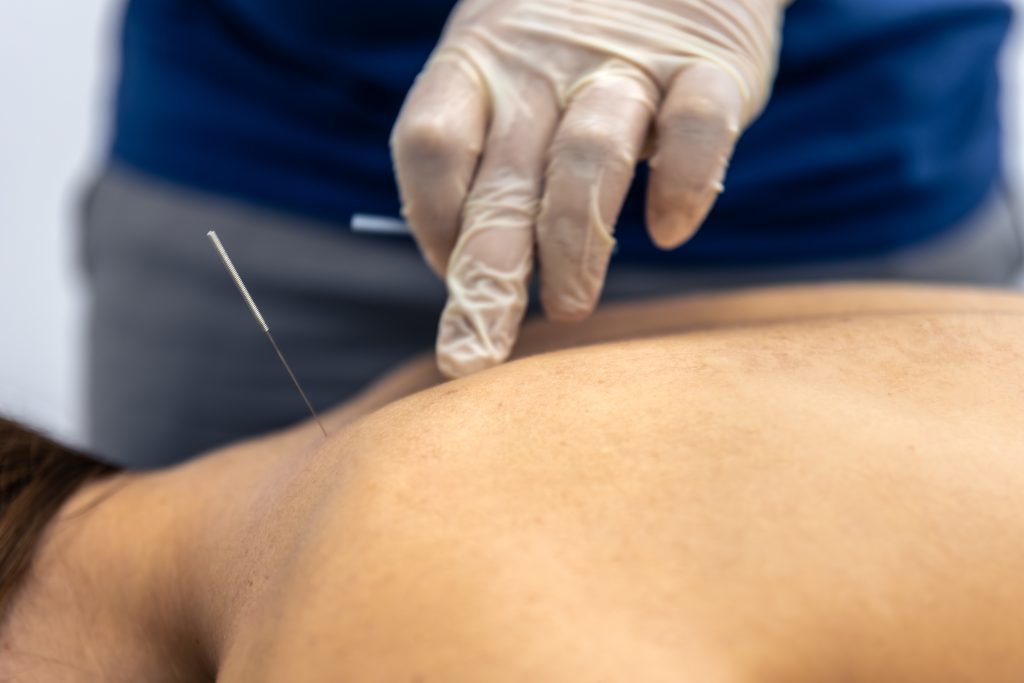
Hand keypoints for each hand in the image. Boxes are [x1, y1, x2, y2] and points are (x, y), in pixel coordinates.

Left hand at [392, 0, 788, 376]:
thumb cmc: (572, 31)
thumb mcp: (509, 66)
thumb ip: (489, 153)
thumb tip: (457, 263)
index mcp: (481, 62)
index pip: (431, 144)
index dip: (431, 219)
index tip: (448, 271)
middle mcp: (543, 63)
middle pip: (500, 180)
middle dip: (485, 278)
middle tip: (473, 355)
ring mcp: (627, 62)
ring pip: (588, 159)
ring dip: (575, 245)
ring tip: (571, 308)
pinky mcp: (709, 66)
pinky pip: (696, 128)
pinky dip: (684, 183)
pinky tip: (671, 230)